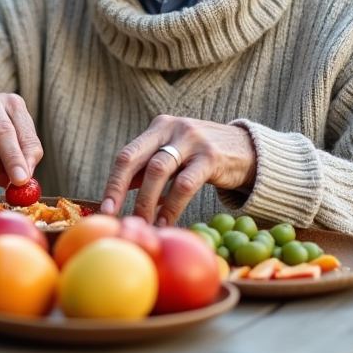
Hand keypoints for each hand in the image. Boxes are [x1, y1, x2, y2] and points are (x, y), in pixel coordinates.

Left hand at [100, 115, 256, 225]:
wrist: (248, 149)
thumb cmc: (204, 155)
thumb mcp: (175, 153)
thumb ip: (149, 168)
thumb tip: (117, 191)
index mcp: (159, 127)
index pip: (128, 154)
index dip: (113, 182)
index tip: (104, 208)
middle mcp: (173, 128)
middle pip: (136, 159)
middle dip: (120, 190)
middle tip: (116, 218)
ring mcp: (192, 140)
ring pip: (158, 171)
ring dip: (147, 202)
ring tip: (144, 225)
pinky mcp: (211, 157)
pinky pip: (185, 185)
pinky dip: (172, 207)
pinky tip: (166, 223)